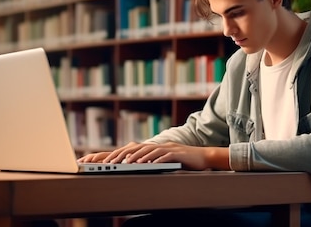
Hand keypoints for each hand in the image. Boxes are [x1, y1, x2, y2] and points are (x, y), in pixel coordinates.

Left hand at [79, 141, 229, 170]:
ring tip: (125, 164)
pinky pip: (163, 156)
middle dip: (122, 156)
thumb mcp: (166, 158)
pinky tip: (146, 164)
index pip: (133, 150)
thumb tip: (137, 164)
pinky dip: (153, 160)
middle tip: (110, 163)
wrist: (203, 156)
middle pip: (137, 149)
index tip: (107, 162)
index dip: (120, 155)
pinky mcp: (176, 154)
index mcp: (155, 146)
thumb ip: (153, 159)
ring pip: (148, 151)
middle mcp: (159, 145)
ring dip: (135, 158)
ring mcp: (168, 148)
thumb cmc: (184, 159)